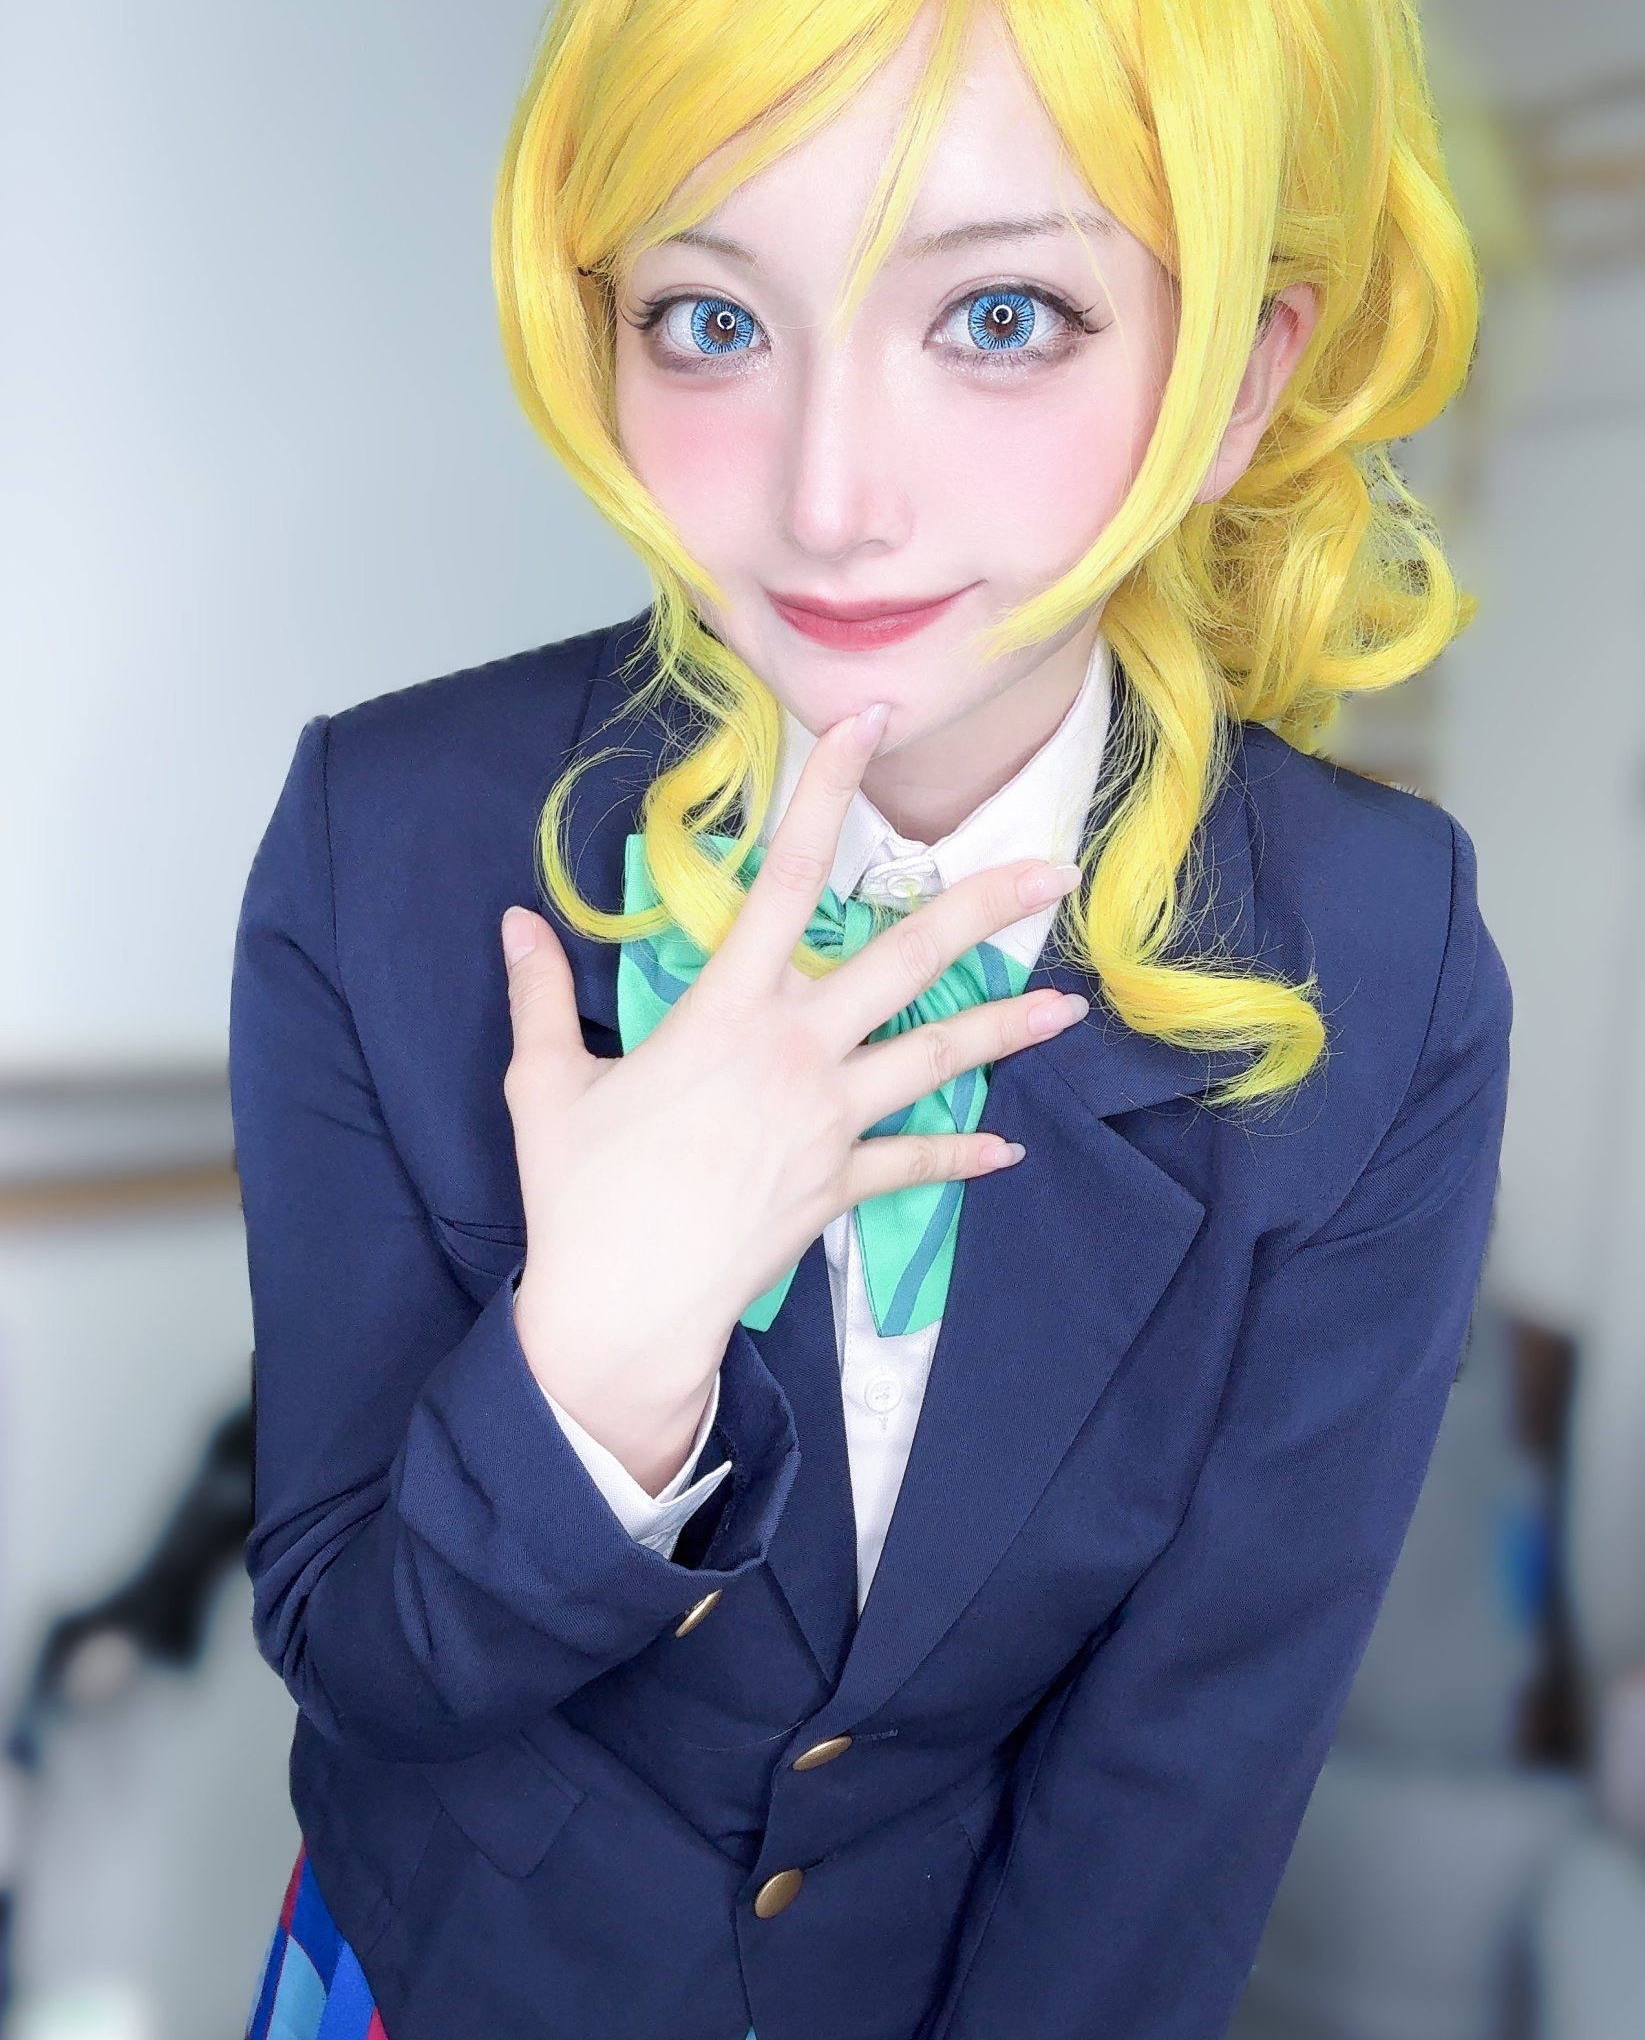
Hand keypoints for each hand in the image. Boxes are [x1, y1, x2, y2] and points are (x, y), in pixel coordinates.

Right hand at [502, 705, 1086, 1491]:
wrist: (623, 1311)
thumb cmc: (580, 1193)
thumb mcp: (546, 1084)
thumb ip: (542, 995)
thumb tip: (516, 920)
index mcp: (727, 1012)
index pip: (785, 878)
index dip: (829, 794)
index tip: (868, 728)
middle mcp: (796, 1052)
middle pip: (906, 962)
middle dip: (983, 910)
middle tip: (1053, 872)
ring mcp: (830, 1121)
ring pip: (937, 1057)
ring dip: (1006, 1028)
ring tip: (1068, 1006)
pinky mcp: (841, 1185)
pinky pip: (915, 1162)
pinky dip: (962, 1154)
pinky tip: (1007, 1146)